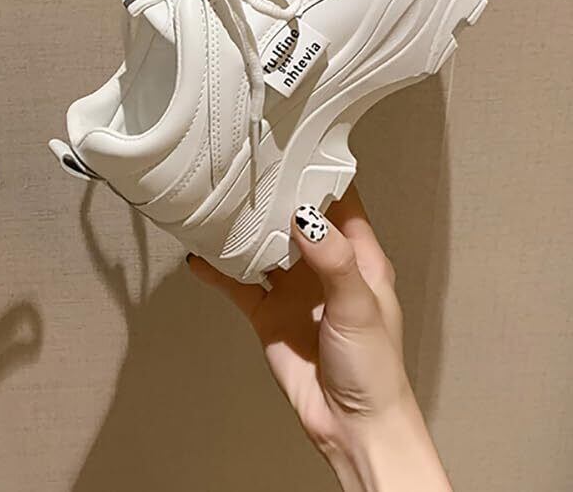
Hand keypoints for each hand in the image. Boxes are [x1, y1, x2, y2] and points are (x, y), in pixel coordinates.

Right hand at [188, 187, 451, 491]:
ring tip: (216, 199)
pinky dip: (218, 269)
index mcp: (358, 256)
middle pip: (295, 215)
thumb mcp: (358, 306)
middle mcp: (324, 266)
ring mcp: (294, 289)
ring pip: (263, 244)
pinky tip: (198, 255)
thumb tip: (305, 216)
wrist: (352, 427)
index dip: (319, 172)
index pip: (340, 200)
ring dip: (242, 226)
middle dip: (273, 191)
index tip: (293, 144)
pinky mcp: (269, 314)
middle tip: (245, 162)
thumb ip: (332, 259)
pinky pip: (239, 282)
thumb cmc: (374, 369)